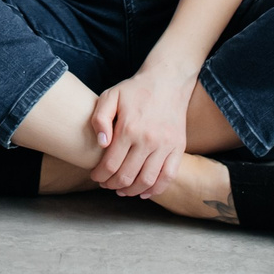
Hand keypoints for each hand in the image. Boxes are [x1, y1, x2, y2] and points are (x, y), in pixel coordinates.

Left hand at [87, 66, 193, 199]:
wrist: (167, 81)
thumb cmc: (135, 90)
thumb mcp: (110, 96)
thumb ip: (99, 118)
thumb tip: (101, 144)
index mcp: (129, 128)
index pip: (110, 165)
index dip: (100, 175)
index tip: (95, 176)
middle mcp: (148, 140)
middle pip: (127, 176)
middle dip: (112, 185)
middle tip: (106, 184)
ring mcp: (166, 145)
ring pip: (147, 180)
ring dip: (131, 191)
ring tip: (122, 190)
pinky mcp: (178, 148)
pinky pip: (168, 177)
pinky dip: (156, 190)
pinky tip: (144, 192)